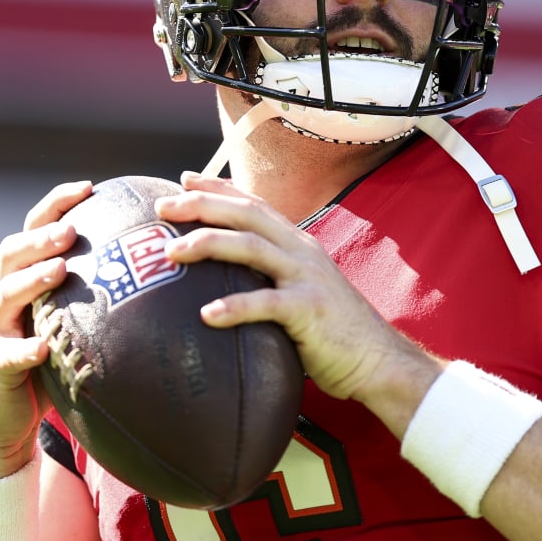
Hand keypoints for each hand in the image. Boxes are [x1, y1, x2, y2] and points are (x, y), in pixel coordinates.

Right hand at [0, 179, 92, 476]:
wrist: (5, 422)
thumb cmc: (53, 370)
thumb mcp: (79, 330)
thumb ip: (108, 302)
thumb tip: (170, 276)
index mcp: (27, 282)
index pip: (37, 230)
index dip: (57, 204)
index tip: (90, 187)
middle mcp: (6, 299)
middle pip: (12, 253)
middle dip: (41, 236)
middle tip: (72, 229)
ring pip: (4, 294)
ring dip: (32, 279)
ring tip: (60, 269)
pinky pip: (7, 355)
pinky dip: (24, 348)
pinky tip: (44, 346)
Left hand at [154, 173, 431, 408]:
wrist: (379, 360)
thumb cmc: (333, 333)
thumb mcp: (301, 293)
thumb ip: (271, 281)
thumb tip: (227, 285)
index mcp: (298, 245)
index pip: (254, 204)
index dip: (218, 188)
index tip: (182, 180)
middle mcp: (302, 252)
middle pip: (247, 214)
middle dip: (202, 205)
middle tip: (162, 207)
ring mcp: (307, 278)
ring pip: (252, 247)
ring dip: (208, 243)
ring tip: (172, 252)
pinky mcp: (310, 310)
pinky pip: (267, 304)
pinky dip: (235, 307)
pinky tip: (206, 315)